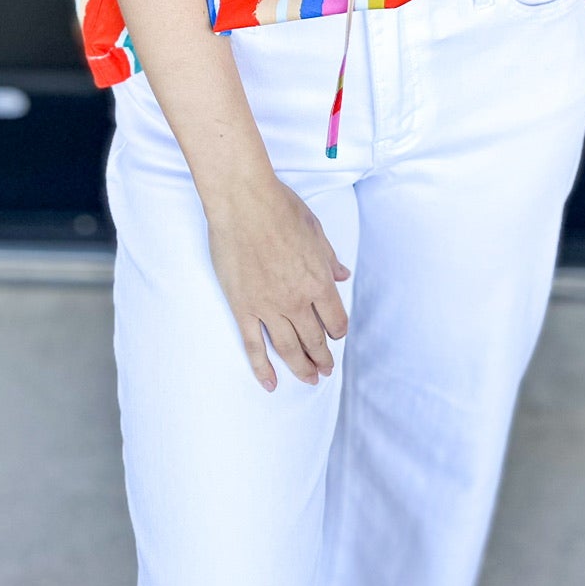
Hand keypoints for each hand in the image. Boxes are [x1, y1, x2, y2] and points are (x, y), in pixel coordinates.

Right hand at [205, 174, 350, 391]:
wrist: (243, 201)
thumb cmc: (280, 207)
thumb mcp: (315, 229)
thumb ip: (328, 258)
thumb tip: (341, 275)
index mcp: (318, 280)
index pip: (335, 319)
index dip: (338, 330)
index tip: (336, 335)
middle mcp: (297, 299)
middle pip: (314, 339)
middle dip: (323, 357)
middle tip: (326, 370)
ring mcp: (268, 306)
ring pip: (288, 348)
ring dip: (301, 368)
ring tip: (309, 379)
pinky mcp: (243, 307)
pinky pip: (254, 345)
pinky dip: (263, 368)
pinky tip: (270, 384)